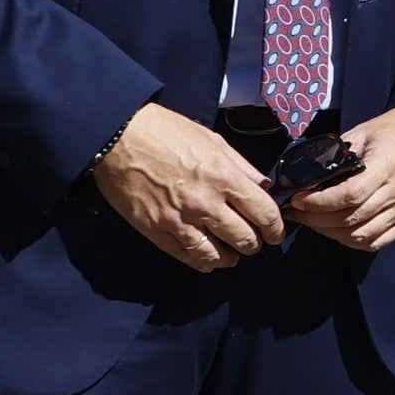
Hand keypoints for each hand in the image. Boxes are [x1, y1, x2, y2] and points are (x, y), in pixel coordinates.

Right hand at [93, 103, 286, 272]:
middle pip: (244, 239)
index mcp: (224, 177)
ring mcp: (179, 219)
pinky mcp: (156, 229)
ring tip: (232, 255)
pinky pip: (186, 256)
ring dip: (230, 258)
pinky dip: (202, 262)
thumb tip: (263, 186)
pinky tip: (208, 260)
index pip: (264, 214)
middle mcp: (205, 202)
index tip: (275, 234)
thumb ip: (242, 167)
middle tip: (253, 242)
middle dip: (254, 244)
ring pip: (216, 255)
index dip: (275, 229)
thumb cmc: (166, 132)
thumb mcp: (213, 140)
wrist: (119, 135)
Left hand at [286, 107, 394, 252]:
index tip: (299, 200)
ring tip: (314, 222)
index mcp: (387, 164)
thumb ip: (337, 155)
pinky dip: (355, 241)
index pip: (350, 194)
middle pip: (352, 218)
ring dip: (331, 233)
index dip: (319, 202)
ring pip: (362, 234)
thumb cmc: (394, 131)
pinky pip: (378, 240)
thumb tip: (308, 175)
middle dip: (316, 219)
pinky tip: (338, 231)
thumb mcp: (362, 133)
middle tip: (297, 212)